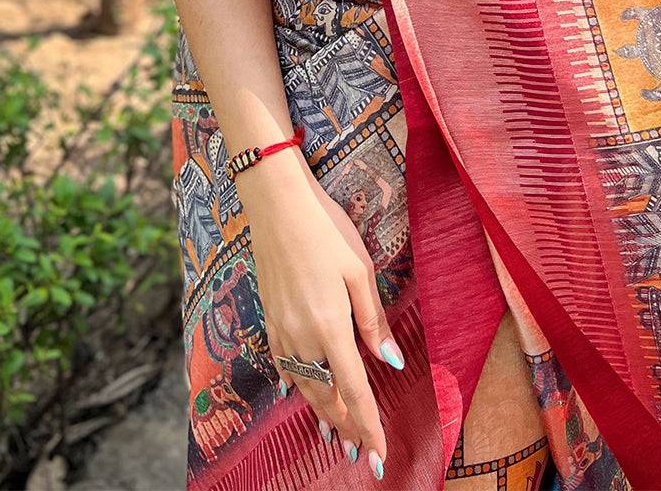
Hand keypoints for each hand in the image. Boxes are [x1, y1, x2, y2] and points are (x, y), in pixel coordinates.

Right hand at [243, 160, 400, 472]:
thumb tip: (391, 362)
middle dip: (345, 428)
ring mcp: (281, 330)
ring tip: (336, 436)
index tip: (380, 454)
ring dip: (321, 414)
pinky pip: (284, 367)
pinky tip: (302, 393)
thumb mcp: (360, 271)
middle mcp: (302, 337)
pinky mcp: (269, 319)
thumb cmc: (326, 230)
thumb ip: (373, 321)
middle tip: (362, 453)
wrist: (277, 205)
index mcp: (331, 326)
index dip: (368, 425)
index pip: (354, 391)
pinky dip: (298, 387)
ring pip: (303, 386)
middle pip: (325, 397)